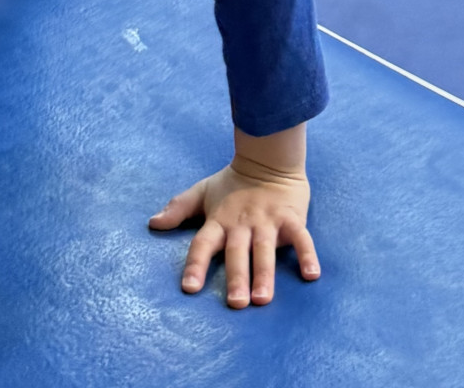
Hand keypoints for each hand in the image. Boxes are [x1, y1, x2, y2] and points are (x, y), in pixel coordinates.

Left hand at [149, 154, 318, 307]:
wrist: (267, 160)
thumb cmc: (232, 184)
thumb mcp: (203, 193)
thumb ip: (179, 208)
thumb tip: (152, 223)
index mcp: (219, 220)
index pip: (203, 243)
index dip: (195, 264)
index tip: (189, 288)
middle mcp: (242, 224)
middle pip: (237, 252)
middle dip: (236, 277)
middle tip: (235, 303)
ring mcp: (267, 221)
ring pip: (265, 249)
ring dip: (264, 274)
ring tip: (262, 299)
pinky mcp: (291, 218)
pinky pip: (301, 238)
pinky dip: (307, 255)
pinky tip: (311, 275)